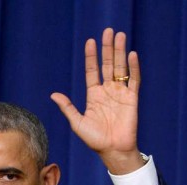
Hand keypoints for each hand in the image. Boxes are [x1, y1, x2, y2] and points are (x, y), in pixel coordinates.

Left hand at [51, 28, 143, 173]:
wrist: (113, 151)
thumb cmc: (95, 139)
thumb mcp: (77, 123)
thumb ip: (67, 107)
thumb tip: (53, 94)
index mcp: (94, 95)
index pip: (92, 70)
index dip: (91, 56)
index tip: (91, 41)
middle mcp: (107, 91)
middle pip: (108, 65)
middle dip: (108, 48)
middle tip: (109, 31)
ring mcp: (120, 94)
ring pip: (120, 68)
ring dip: (120, 52)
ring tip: (120, 35)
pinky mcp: (132, 99)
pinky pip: (133, 80)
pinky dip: (133, 67)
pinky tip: (130, 54)